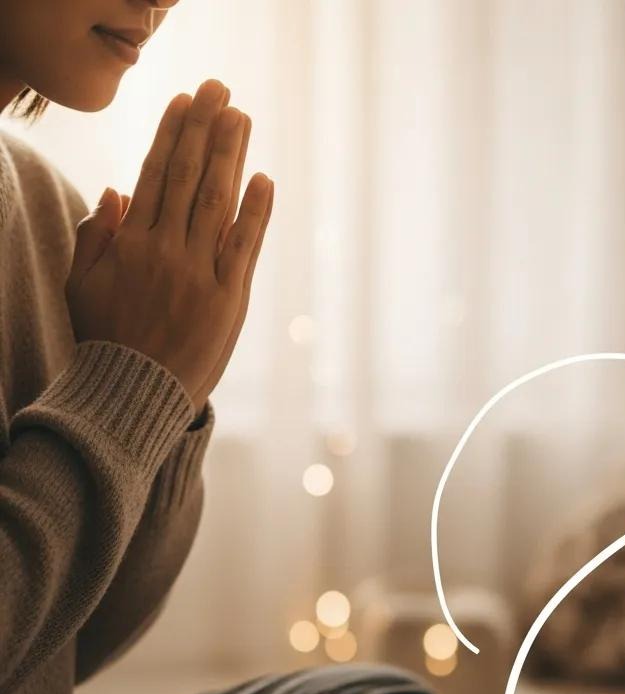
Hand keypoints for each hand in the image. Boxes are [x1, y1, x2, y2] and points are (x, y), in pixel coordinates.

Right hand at [66, 80, 273, 415]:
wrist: (135, 393)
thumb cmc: (107, 339)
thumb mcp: (82, 286)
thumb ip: (95, 235)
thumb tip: (115, 190)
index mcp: (131, 242)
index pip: (155, 174)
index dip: (173, 135)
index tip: (185, 103)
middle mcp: (166, 250)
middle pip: (189, 177)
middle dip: (205, 128)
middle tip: (220, 90)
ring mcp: (199, 273)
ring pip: (217, 201)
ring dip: (231, 155)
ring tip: (242, 117)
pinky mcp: (229, 299)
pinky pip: (244, 246)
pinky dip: (255, 211)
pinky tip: (264, 178)